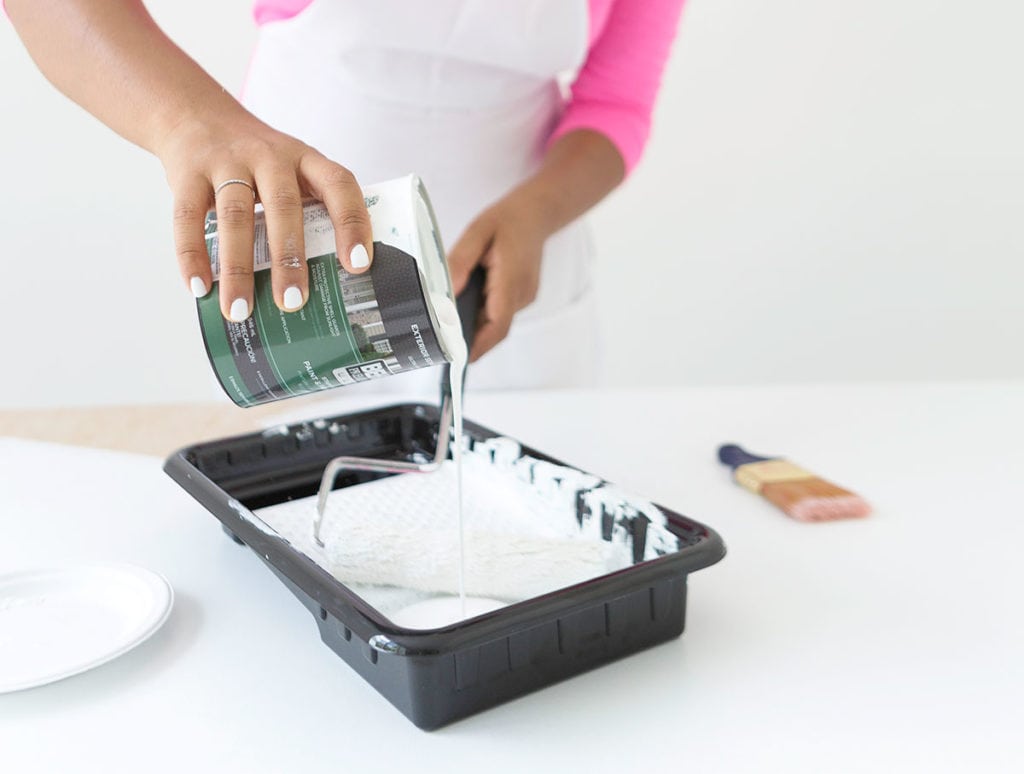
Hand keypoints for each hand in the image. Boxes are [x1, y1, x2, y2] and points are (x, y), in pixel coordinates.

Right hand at [156, 109, 372, 320]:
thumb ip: (308, 211)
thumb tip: (329, 283)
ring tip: (239, 311)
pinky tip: (199, 287)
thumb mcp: (290, 171)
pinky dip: (192, 254)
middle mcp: (269, 156)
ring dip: (237, 269)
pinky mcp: (188, 173)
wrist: (196, 116)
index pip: (339, 185)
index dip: (352, 223)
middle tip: (292, 303)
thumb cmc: (256, 162)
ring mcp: (226, 161)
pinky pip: (188, 216)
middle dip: (289, 260)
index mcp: (305, 159)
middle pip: (284, 207)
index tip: (358, 265)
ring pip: (235, 217)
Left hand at [447, 192, 549, 360]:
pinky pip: (501, 312)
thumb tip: (445, 293)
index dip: (479, 345)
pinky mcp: (522, 296)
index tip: (460, 359)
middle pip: (495, 328)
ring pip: (497, 321)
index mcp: (512, 279)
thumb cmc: (507, 220)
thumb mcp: (477, 232)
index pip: (498, 324)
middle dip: (471, 338)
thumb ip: (460, 262)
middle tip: (442, 342)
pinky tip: (467, 302)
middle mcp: (522, 294)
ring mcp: (525, 297)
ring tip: (450, 320)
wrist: (538, 213)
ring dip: (476, 324)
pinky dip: (484, 313)